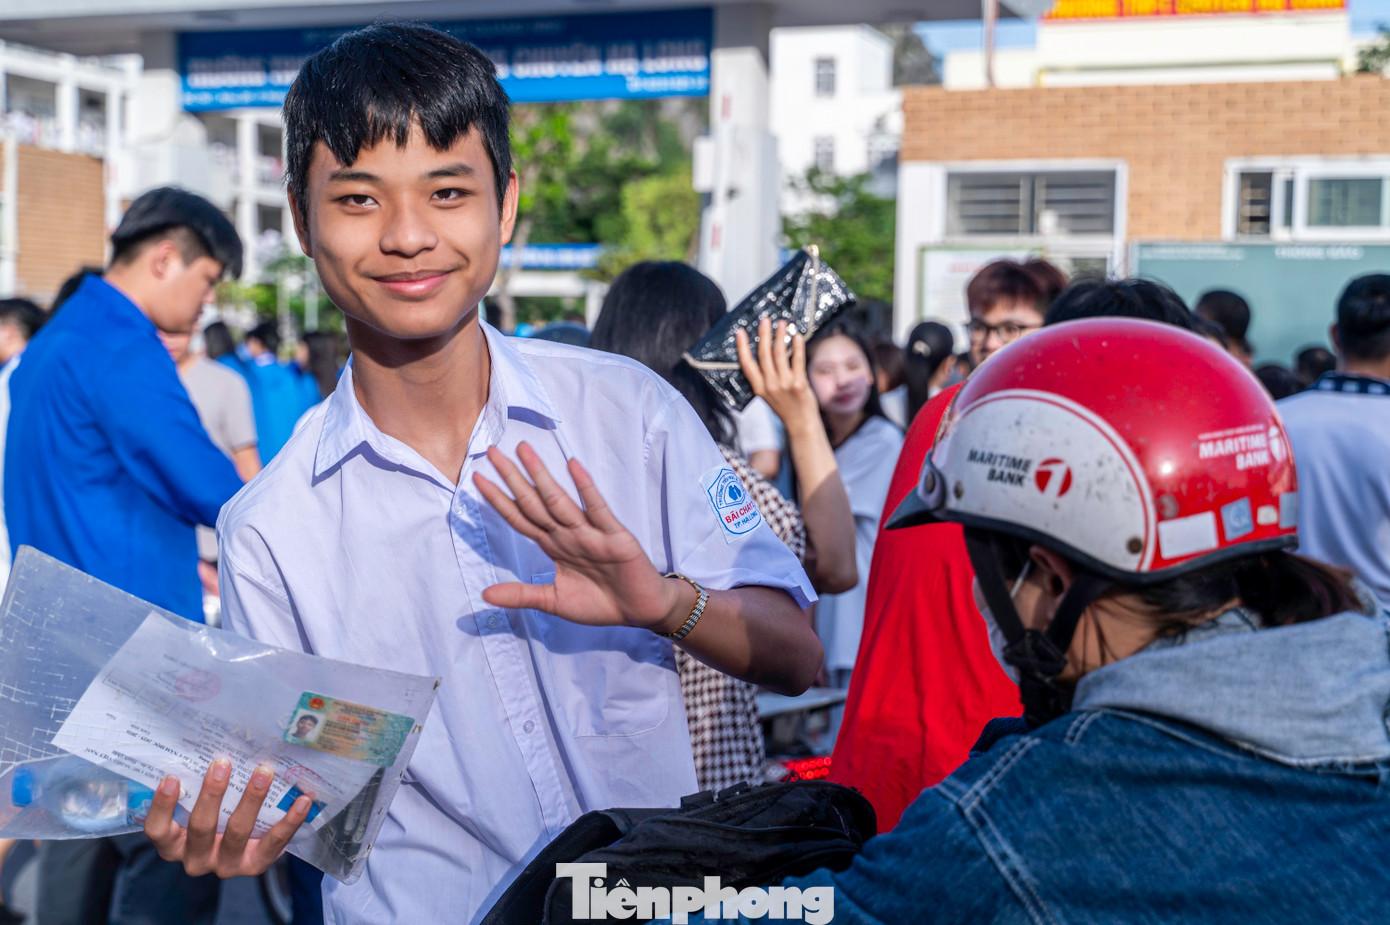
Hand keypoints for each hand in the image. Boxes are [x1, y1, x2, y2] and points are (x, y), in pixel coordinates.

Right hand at [144, 758, 310, 877]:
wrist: (236, 853)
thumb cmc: (210, 818)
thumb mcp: (194, 808)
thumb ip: (194, 787)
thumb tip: (208, 742)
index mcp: (172, 844)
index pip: (157, 829)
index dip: (163, 806)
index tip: (172, 777)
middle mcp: (195, 858)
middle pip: (201, 827)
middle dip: (213, 793)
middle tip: (223, 762)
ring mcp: (225, 865)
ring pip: (238, 833)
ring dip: (251, 799)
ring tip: (263, 772)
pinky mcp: (254, 866)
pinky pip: (273, 844)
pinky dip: (289, 822)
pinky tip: (303, 801)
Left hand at [474, 444, 683, 631]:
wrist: (640, 611)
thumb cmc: (600, 603)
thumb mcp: (554, 602)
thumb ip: (521, 595)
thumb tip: (484, 595)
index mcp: (554, 545)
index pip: (520, 517)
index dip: (498, 500)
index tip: (477, 478)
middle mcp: (568, 534)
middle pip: (534, 502)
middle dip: (512, 478)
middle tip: (491, 451)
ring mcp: (591, 533)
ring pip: (560, 501)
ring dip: (541, 476)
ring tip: (524, 451)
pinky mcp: (615, 537)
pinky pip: (598, 510)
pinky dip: (586, 488)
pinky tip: (573, 467)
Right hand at [735, 318, 819, 435]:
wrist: (801, 423)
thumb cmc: (785, 407)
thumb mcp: (768, 395)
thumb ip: (765, 377)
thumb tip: (766, 351)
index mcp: (758, 388)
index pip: (747, 364)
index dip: (743, 347)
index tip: (740, 332)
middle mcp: (770, 385)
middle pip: (764, 354)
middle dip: (764, 334)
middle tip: (765, 320)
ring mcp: (785, 384)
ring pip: (780, 354)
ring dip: (780, 336)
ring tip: (782, 323)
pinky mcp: (799, 383)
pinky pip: (798, 360)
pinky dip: (797, 346)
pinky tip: (797, 336)